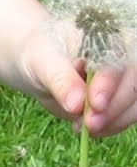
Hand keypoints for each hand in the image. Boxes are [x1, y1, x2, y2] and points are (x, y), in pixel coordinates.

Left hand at [21, 30, 136, 137]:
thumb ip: (60, 80)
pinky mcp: (120, 100)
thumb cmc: (41, 54)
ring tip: (83, 128)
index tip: (95, 103)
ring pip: (134, 105)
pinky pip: (125, 117)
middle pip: (133, 85)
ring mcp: (123, 80)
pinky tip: (87, 128)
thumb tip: (76, 104)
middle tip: (89, 124)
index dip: (109, 83)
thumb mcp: (42, 61)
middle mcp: (122, 58)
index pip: (117, 61)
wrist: (39, 65)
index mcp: (106, 38)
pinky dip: (110, 127)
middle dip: (114, 108)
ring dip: (114, 122)